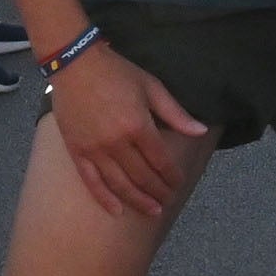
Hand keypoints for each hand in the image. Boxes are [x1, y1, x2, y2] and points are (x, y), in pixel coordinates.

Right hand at [50, 44, 209, 219]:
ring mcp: (95, 149)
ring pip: (119, 184)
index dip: (171, 175)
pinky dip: (104, 199)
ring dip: (137, 200)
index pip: (160, 160)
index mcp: (138, 126)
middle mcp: (116, 142)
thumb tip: (200, 131)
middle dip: (158, 191)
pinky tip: (116, 211)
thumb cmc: (116, 72)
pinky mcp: (77, 151)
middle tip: (168, 201)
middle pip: (142, 176)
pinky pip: (91, 181)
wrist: (74, 64)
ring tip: (151, 211)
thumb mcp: (151, 87)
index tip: (178, 183)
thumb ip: (175, 113)